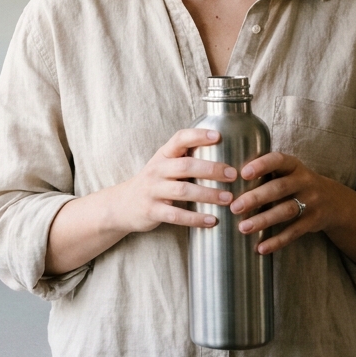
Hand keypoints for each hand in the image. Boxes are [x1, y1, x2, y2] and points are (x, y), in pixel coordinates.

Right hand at [112, 128, 238, 233]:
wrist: (123, 205)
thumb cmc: (154, 182)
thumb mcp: (164, 165)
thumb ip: (186, 159)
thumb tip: (225, 154)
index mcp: (163, 155)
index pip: (179, 139)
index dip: (198, 135)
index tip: (219, 136)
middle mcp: (157, 170)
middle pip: (185, 166)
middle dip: (211, 169)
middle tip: (233, 174)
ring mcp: (153, 190)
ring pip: (183, 191)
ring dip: (208, 195)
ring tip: (228, 198)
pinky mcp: (152, 210)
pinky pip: (176, 215)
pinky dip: (195, 218)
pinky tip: (211, 220)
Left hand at [229, 152, 347, 254]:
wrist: (333, 201)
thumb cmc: (296, 184)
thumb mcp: (287, 172)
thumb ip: (265, 173)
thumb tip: (226, 179)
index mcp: (294, 165)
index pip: (278, 160)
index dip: (261, 165)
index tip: (243, 173)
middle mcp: (304, 181)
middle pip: (279, 188)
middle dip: (256, 198)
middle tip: (234, 207)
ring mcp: (311, 202)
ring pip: (285, 211)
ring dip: (263, 220)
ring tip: (243, 228)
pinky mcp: (313, 221)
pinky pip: (294, 232)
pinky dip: (277, 241)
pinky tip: (260, 248)